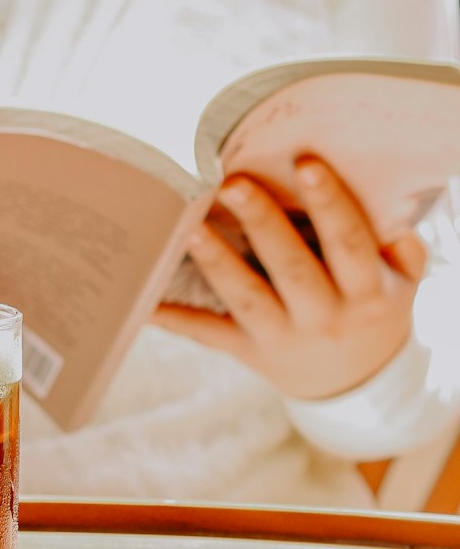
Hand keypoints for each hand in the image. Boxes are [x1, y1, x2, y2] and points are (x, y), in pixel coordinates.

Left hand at [153, 157, 425, 400]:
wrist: (352, 385)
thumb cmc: (371, 310)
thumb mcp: (400, 286)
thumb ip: (403, 254)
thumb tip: (398, 225)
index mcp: (365, 294)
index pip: (349, 244)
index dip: (330, 204)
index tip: (306, 164)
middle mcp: (324, 318)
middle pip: (292, 268)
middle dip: (263, 224)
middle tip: (233, 183)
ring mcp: (282, 338)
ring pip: (247, 299)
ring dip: (217, 263)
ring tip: (190, 226)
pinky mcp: (248, 351)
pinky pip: (208, 333)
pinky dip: (175, 318)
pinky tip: (144, 300)